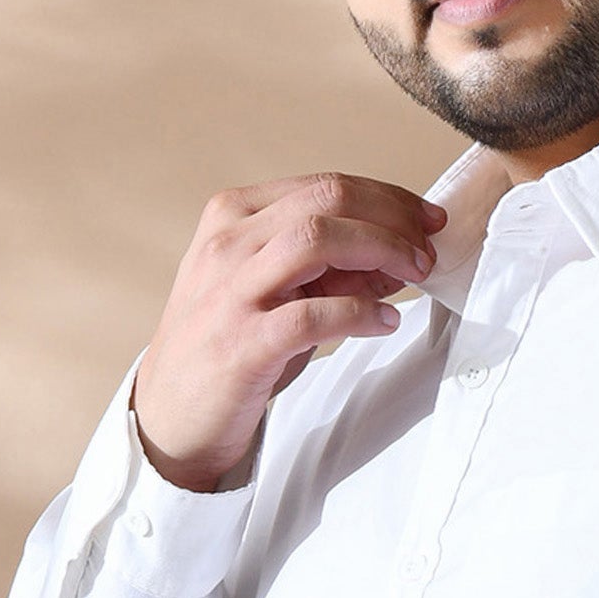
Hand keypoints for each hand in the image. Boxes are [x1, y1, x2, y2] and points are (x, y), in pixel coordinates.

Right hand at [131, 173, 446, 491]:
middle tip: (427, 247)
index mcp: (234, 216)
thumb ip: (331, 267)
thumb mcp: (275, 289)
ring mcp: (232, 291)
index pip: (324, 185)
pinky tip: (384, 322)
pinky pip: (315, 314)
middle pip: (328, 200)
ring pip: (318, 239)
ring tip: (415, 273)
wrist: (171, 413)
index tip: (425, 218)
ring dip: (381, 250)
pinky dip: (361, 313)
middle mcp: (229, 243)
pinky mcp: (243, 342)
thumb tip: (399, 254)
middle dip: (392, 218)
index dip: (387, 197)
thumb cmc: (228, 346)